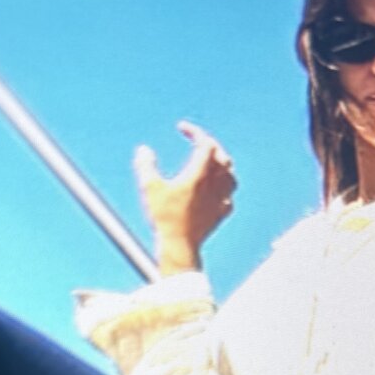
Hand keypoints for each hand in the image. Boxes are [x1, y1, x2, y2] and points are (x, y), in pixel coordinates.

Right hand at [134, 121, 236, 273]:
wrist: (180, 245)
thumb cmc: (165, 217)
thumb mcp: (150, 188)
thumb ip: (146, 165)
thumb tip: (144, 150)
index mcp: (200, 174)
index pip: (205, 143)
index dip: (195, 132)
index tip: (182, 128)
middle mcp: (214, 185)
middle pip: (222, 157)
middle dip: (210, 145)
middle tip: (198, 143)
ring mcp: (220, 201)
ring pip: (231, 177)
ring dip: (222, 166)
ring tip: (212, 164)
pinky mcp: (220, 215)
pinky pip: (229, 198)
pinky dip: (224, 191)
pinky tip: (216, 193)